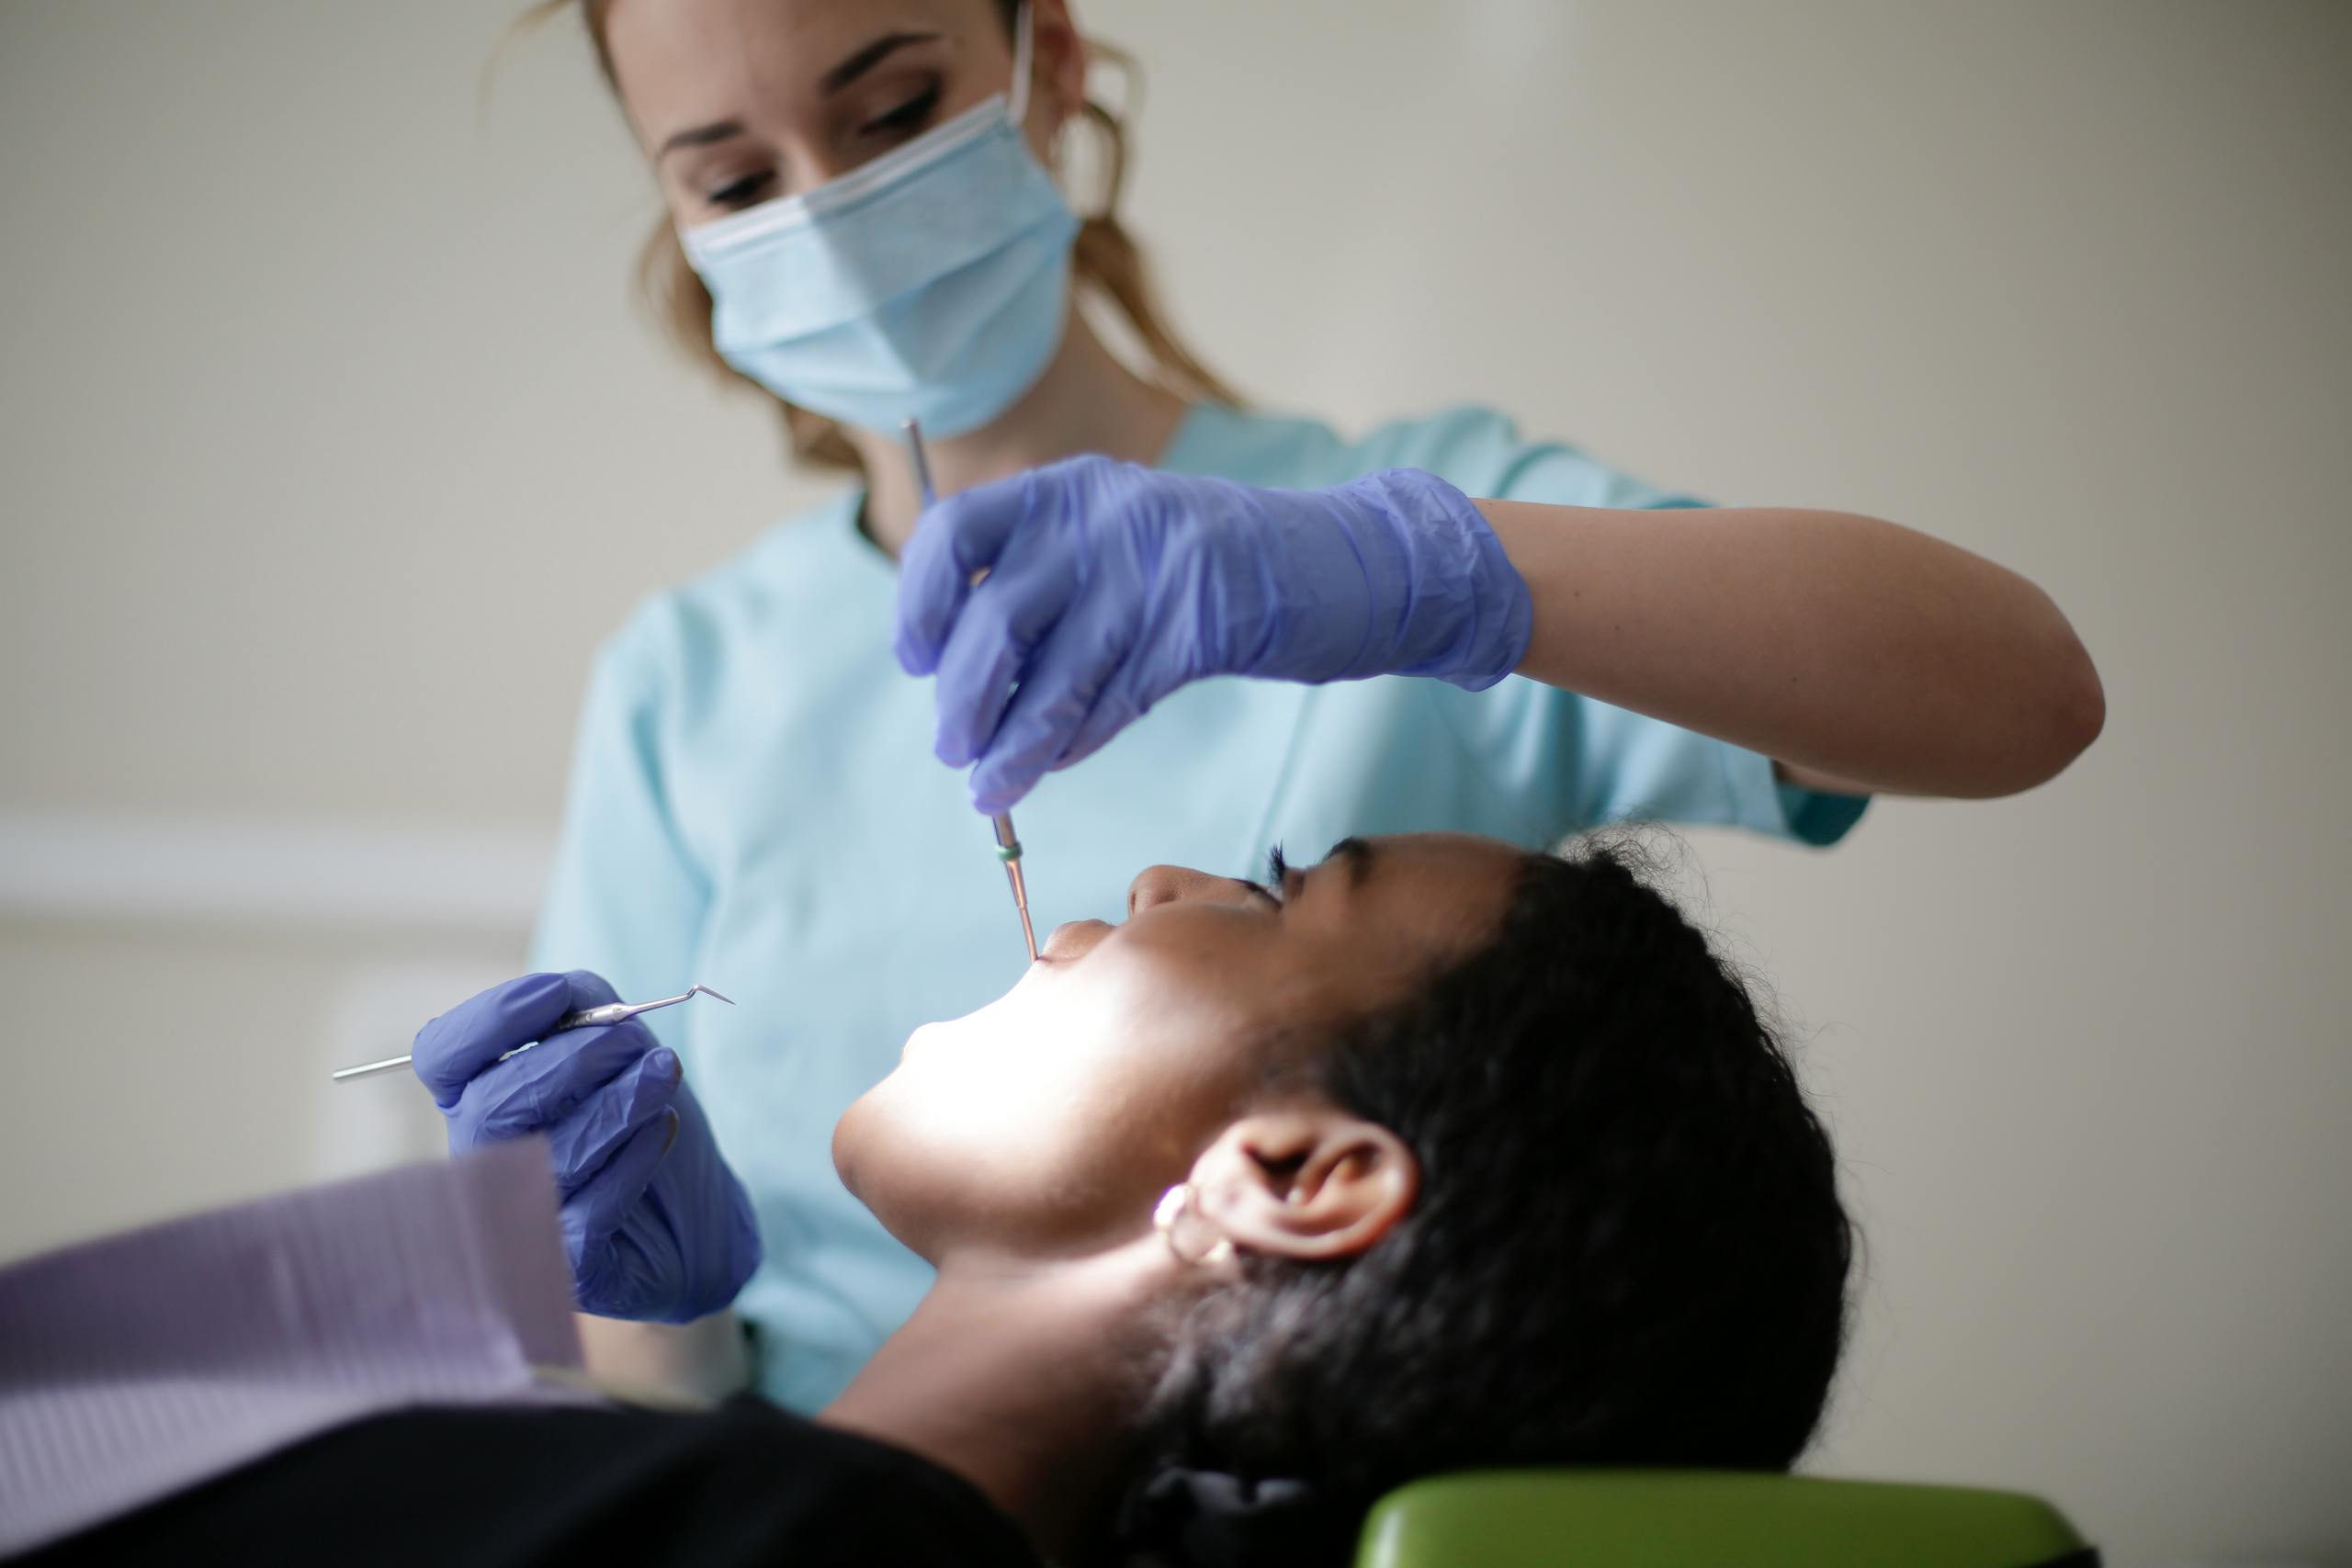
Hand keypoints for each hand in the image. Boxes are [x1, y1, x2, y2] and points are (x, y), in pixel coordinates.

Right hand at [413, 971, 760, 1322]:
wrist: (695, 1217)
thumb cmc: (637, 1120)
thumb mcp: (617, 1045)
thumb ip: (586, 1005)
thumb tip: (564, 995)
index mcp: (477, 1100)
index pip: (440, 1057)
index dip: (489, 1019)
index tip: (557, 993)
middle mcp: (483, 1161)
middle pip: (493, 1104)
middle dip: (575, 1058)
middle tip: (635, 1041)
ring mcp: (520, 1220)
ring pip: (550, 1155)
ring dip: (617, 1103)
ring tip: (662, 1073)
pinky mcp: (569, 1268)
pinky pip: (592, 1209)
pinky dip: (634, 1157)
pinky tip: (662, 1127)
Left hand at [893, 457, 1530, 812]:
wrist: (1343, 564)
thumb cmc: (1213, 572)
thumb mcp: (1116, 549)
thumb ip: (1043, 589)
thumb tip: (955, 675)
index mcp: (1069, 487)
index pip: (956, 531)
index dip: (921, 601)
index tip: (915, 660)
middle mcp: (1104, 514)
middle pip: (997, 617)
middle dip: (965, 696)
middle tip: (955, 749)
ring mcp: (1156, 566)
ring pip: (1056, 673)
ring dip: (1014, 742)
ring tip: (990, 787)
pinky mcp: (1203, 622)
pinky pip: (1117, 696)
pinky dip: (1078, 739)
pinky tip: (1057, 763)